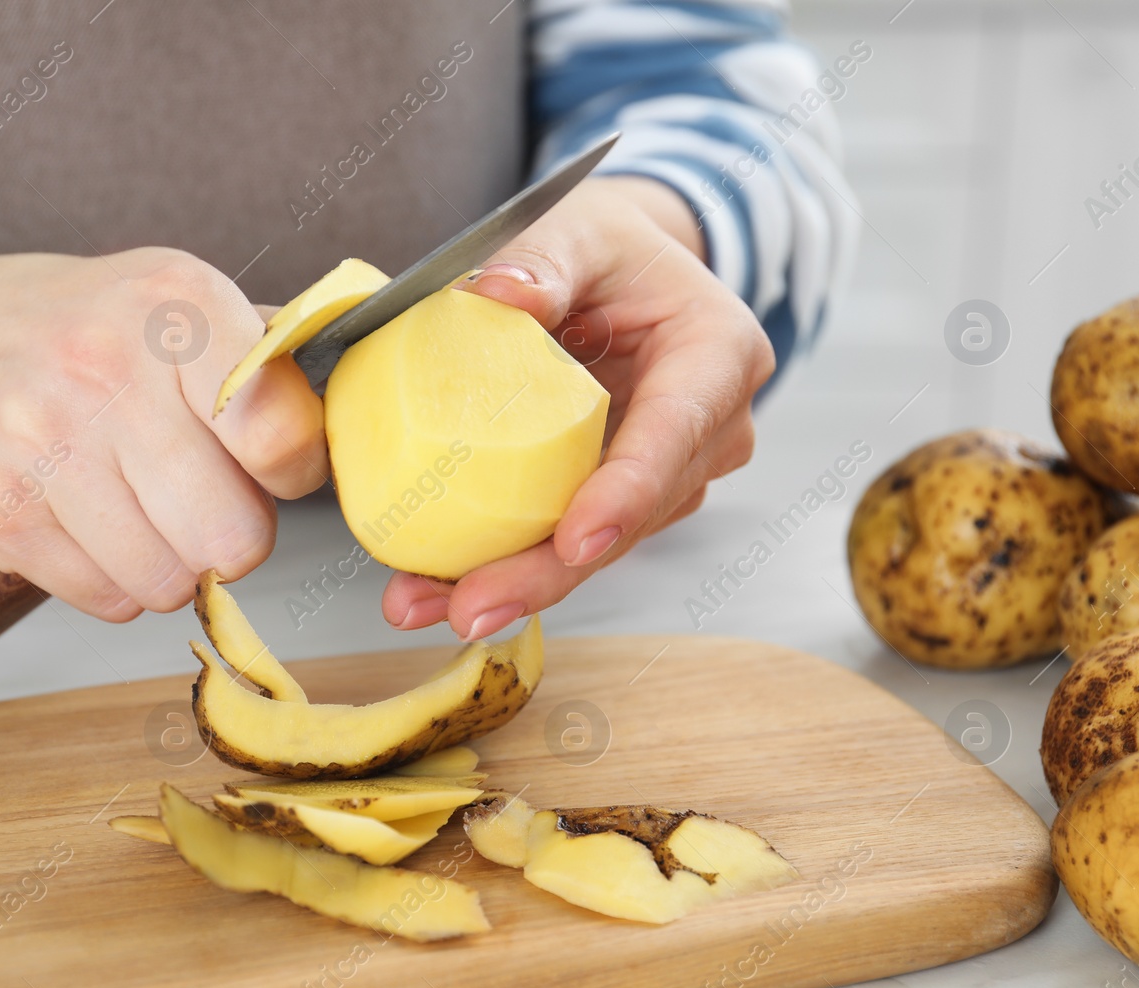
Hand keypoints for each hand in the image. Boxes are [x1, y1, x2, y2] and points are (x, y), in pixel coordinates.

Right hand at [0, 248, 326, 619]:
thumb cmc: (88, 330)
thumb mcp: (181, 304)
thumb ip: (273, 365)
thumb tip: (367, 424)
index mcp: (176, 306)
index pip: (279, 434)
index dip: (290, 471)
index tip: (267, 461)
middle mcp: (104, 368)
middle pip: (232, 537)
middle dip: (231, 535)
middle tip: (201, 500)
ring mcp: (40, 443)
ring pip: (169, 583)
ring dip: (171, 565)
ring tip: (140, 508)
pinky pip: (107, 600)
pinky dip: (113, 579)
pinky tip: (89, 521)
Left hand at [382, 176, 774, 638]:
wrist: (618, 271)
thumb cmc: (606, 244)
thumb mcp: (578, 226)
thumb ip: (542, 257)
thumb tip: (497, 297)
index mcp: (718, 355)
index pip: (675, 432)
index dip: (625, 494)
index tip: (575, 543)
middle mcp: (708, 429)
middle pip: (630, 516)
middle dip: (548, 571)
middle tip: (468, 609)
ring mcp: (666, 474)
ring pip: (595, 546)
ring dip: (512, 580)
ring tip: (421, 602)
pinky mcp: (616, 498)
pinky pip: (564, 539)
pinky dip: (502, 561)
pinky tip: (432, 586)